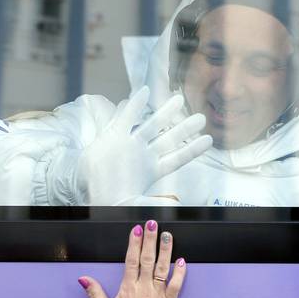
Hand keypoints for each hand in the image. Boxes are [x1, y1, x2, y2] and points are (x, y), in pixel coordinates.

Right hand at [73, 86, 211, 204]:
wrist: (90, 193)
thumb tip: (176, 206)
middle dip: (185, 128)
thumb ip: (155, 204)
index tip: (208, 141)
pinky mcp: (113, 135)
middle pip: (168, 139)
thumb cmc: (112, 202)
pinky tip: (144, 91)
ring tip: (179, 99)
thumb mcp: (136, 205)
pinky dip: (134, 105)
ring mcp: (130, 144)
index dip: (192, 150)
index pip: (177, 159)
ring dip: (166, 112)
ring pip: (152, 125)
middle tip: (202, 118)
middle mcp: (144, 155)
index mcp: (152, 171)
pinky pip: (125, 117)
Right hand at [79, 220, 185, 297]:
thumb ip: (95, 293)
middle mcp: (143, 288)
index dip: (134, 244)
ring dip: (165, 250)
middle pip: (147, 259)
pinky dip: (180, 273)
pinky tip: (182, 261)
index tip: (136, 230)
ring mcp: (157, 294)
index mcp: (128, 289)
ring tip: (167, 235)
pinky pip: (176, 285)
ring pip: (162, 268)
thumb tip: (83, 279)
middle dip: (149, 239)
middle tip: (152, 224)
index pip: (131, 261)